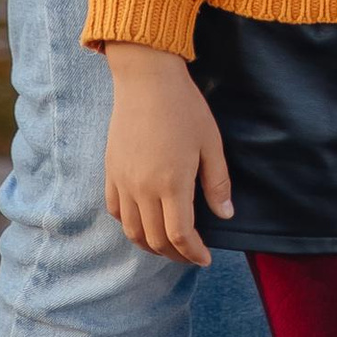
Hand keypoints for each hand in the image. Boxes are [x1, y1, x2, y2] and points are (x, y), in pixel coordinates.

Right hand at [102, 46, 230, 266]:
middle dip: (176, 255)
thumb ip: (217, 182)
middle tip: (191, 254)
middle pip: (156, 240)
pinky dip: (129, 224)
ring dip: (151, 245)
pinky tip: (143, 221)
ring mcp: (124, 182)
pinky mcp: (111, 171)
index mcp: (172, 184)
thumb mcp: (210, 143)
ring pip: (132, 231)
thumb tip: (224, 215)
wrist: (146, 78)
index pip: (180, 236)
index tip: (205, 258)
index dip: (193, 253)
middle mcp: (143, 189)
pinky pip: (115, 210)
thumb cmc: (184, 107)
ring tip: (168, 244)